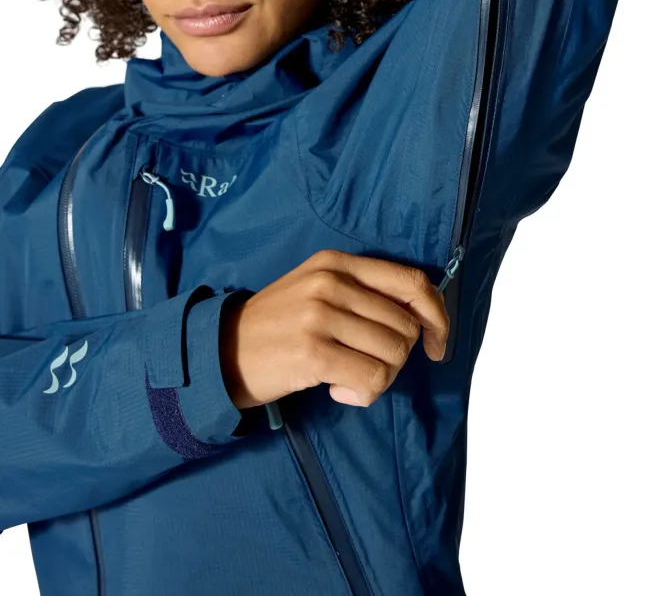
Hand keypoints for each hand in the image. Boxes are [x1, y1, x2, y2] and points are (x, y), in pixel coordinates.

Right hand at [219, 248, 448, 409]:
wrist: (221, 351)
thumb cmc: (278, 326)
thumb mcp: (318, 291)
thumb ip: (364, 294)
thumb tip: (423, 318)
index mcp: (338, 262)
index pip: (412, 281)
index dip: (437, 315)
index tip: (437, 344)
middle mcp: (331, 281)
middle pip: (405, 326)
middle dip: (397, 358)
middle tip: (365, 367)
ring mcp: (320, 315)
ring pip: (393, 355)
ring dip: (379, 378)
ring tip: (347, 376)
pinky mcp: (313, 352)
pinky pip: (371, 380)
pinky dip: (362, 394)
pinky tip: (336, 389)